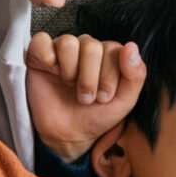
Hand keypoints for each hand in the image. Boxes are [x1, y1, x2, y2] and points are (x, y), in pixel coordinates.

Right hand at [26, 32, 145, 162]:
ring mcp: (63, 49)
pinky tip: (52, 73)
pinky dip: (47, 57)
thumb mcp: (124, 101)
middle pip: (91, 46)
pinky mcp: (39, 54)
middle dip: (89, 78)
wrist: (69, 134)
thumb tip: (131, 46)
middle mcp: (87, 48)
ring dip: (70, 71)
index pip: (113, 49)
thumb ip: (135, 75)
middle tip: (85, 98)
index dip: (108, 76)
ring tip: (70, 86)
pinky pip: (42, 41)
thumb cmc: (97, 115)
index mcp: (109, 55)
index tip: (103, 98)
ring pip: (68, 42)